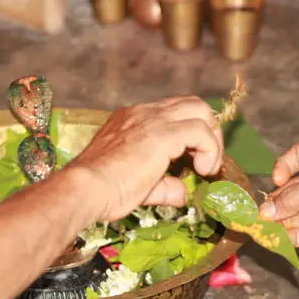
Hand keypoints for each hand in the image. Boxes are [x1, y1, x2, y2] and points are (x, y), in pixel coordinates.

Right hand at [69, 96, 222, 220]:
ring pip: (200, 110)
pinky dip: (210, 149)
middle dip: (208, 130)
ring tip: (206, 167)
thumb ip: (164, 186)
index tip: (194, 160)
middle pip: (192, 104)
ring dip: (212, 139)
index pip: (172, 113)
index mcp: (132, 120)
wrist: (86, 190)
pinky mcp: (163, 134)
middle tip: (206, 161)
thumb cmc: (103, 191)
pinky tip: (203, 170)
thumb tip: (182, 194)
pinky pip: (201, 131)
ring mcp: (153, 120)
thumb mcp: (139, 186)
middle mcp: (143, 113)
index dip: (191, 134)